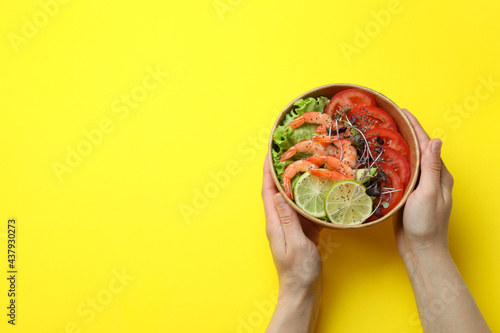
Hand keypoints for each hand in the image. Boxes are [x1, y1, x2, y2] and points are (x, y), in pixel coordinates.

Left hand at [261, 154, 322, 294]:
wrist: (303, 292)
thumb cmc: (298, 271)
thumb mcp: (296, 243)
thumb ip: (288, 219)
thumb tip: (279, 194)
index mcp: (275, 223)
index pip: (268, 191)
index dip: (268, 170)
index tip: (270, 152)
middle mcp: (280, 222)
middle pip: (277, 191)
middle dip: (280, 170)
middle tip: (289, 152)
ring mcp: (290, 227)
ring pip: (291, 198)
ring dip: (295, 181)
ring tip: (304, 164)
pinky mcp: (301, 232)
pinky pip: (302, 210)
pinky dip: (307, 197)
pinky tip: (317, 190)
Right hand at [394, 108, 453, 260]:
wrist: (420, 250)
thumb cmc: (426, 225)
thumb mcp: (429, 194)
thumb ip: (432, 168)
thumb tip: (435, 141)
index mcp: (439, 174)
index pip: (426, 144)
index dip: (415, 126)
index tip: (402, 111)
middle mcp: (431, 177)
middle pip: (417, 149)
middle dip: (405, 131)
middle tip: (388, 118)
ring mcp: (419, 186)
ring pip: (407, 160)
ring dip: (397, 146)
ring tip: (381, 134)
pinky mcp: (408, 194)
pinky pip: (400, 172)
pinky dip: (391, 162)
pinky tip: (380, 159)